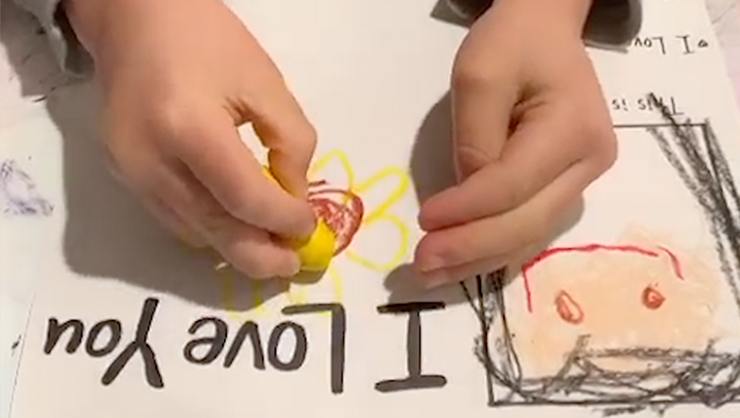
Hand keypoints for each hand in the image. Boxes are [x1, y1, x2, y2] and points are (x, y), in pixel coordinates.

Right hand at [65, 0, 316, 277]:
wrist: (135, 19)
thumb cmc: (208, 41)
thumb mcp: (265, 82)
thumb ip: (291, 143)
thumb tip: (294, 199)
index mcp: (189, 128)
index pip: (245, 199)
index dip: (284, 221)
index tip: (310, 227)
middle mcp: (151, 162)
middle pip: (214, 231)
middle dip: (261, 257)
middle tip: (294, 266)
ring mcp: (131, 173)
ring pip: (193, 234)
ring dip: (237, 247)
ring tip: (273, 247)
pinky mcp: (124, 176)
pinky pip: (174, 220)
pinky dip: (210, 230)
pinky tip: (236, 223)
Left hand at [414, 0, 616, 286]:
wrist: (545, 29)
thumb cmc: (512, 42)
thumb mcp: (478, 74)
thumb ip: (473, 139)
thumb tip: (466, 197)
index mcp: (573, 129)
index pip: (512, 186)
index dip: (467, 210)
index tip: (423, 221)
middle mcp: (589, 162)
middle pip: (527, 222)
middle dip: (471, 248)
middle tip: (423, 265)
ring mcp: (583, 178)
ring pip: (530, 233)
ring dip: (480, 258)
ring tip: (434, 274)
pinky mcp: (567, 185)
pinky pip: (530, 225)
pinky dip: (494, 246)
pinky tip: (462, 262)